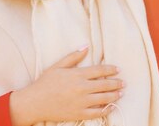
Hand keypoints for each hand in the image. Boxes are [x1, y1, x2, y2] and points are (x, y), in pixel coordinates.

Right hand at [9, 47, 123, 125]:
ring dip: (114, 95)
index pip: (100, 70)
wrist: (34, 102)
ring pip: (104, 98)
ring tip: (120, 93)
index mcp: (77, 74)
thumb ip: (73, 56)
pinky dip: (106, 110)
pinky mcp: (78, 113)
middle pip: (105, 84)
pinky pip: (97, 113)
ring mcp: (81, 102)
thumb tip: (86, 46)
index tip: (118, 69)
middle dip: (116, 83)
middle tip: (123, 82)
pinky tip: (110, 107)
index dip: (111, 69)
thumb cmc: (45, 83)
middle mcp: (81, 88)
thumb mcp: (58, 66)